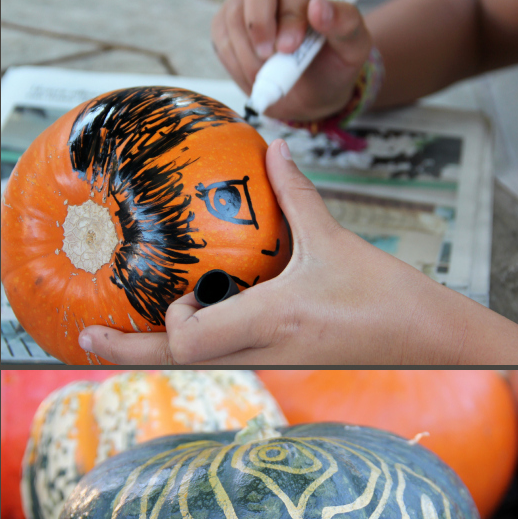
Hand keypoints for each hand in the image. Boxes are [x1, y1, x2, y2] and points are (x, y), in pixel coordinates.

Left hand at [78, 141, 517, 369]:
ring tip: (132, 330)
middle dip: (132, 354)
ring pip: (204, 366)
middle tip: (87, 339)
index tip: (162, 305)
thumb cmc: (386, 295)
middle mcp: (268, 353)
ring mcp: (277, 368)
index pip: (194, 340)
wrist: (430, 342)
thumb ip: (297, 194)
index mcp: (274, 320)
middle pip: (183, 364)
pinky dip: (203, 346)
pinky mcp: (288, 370)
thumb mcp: (335, 239)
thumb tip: (274, 147)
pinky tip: (191, 323)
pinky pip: (231, 360)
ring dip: (166, 350)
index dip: (165, 329)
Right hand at [211, 0, 373, 122]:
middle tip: (272, 55)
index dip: (288, 10)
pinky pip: (222, 34)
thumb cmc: (334, 63)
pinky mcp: (227, 17)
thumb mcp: (353, 47)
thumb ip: (344, 23)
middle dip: (261, 22)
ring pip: (237, 13)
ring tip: (273, 71)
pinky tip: (258, 71)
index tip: (292, 47)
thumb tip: (318, 6)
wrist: (311, 91)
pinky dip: (238, 62)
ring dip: (252, 53)